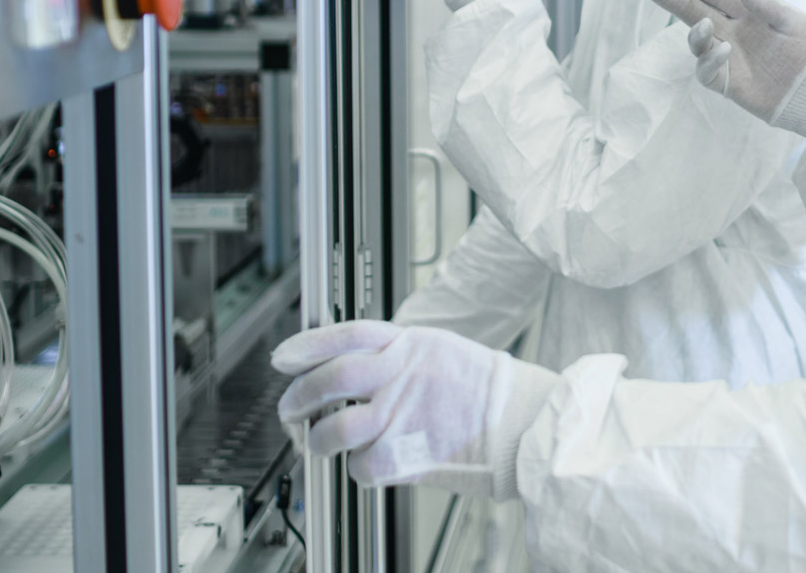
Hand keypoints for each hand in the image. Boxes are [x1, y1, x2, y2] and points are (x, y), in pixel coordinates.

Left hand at [273, 321, 557, 498]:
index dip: (306, 345)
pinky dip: (357, 470)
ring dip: (318, 440)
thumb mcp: (439, 349)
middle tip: (290, 409)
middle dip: (298, 397)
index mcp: (409, 344)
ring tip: (317, 444)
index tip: (283, 358)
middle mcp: (401, 375)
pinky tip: (366, 464)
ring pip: (335, 429)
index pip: (345, 335)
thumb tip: (351, 363)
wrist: (522, 420)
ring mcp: (402, 415)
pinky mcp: (408, 454)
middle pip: (329, 379)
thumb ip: (396, 353)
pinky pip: (362, 466)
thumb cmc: (486, 389)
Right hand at [646, 0, 805, 138]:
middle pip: (697, 14)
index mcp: (749, 14)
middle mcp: (734, 33)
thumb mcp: (793, 21)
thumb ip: (765, 4)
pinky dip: (708, 61)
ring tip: (703, 25)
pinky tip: (721, 50)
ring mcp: (730, 58)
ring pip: (698, 43)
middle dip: (675, 1)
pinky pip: (707, 72)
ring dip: (694, 33)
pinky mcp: (730, 84)